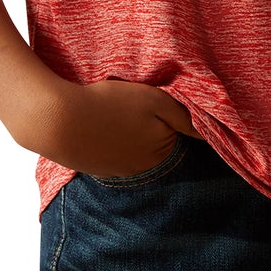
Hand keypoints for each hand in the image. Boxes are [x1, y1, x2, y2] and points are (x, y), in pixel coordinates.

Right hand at [39, 78, 204, 177]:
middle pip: (156, 141)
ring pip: (134, 147)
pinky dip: (109, 138)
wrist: (58, 120)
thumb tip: (212, 132)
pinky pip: (112, 151)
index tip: (152, 99)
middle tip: (130, 103)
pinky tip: (99, 124)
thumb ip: (184, 116)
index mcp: (161, 148)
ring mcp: (119, 170)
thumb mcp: (154, 100)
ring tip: (113, 113)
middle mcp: (143, 167)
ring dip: (129, 132)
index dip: (168, 112)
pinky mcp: (97, 167)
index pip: (176, 131)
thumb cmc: (110, 104)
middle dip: (149, 125)